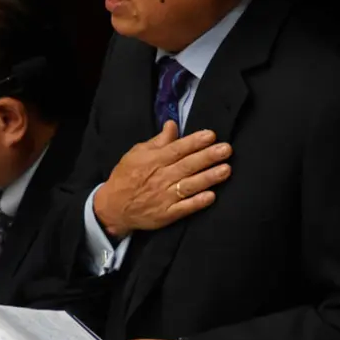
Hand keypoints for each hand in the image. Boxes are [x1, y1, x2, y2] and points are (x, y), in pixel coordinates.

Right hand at [94, 120, 231, 237]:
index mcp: (153, 160)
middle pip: (187, 165)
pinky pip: (184, 208)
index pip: (177, 149)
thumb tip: (173, 125)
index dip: (194, 142)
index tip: (211, 135)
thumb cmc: (126, 176)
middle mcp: (161, 177)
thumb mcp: (137, 153)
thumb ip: (157, 141)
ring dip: (208, 178)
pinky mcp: (167, 214)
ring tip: (226, 169)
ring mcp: (164, 197)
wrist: (113, 207)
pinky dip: (197, 202)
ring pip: (189, 185)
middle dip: (208, 157)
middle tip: (226, 149)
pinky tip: (212, 196)